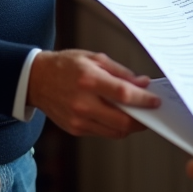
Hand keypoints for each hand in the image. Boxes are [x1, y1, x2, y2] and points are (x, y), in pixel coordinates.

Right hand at [27, 49, 159, 137]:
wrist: (36, 80)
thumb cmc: (66, 66)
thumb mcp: (94, 58)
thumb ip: (120, 72)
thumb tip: (142, 84)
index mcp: (89, 80)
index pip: (124, 94)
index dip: (144, 100)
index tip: (156, 101)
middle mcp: (83, 103)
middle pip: (122, 121)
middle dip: (142, 119)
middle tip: (150, 113)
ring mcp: (78, 119)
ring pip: (115, 131)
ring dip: (130, 125)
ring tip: (136, 115)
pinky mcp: (75, 129)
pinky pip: (103, 132)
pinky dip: (115, 126)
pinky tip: (118, 116)